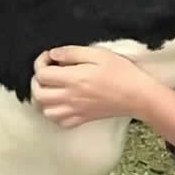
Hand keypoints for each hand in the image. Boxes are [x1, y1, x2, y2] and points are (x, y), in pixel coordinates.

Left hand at [31, 45, 156, 127]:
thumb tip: (53, 54)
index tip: (50, 57)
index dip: (40, 62)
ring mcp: (75, 111)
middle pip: (39, 94)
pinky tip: (61, 103)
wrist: (138, 96)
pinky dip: (55, 113)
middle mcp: (70, 97)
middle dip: (37, 81)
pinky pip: (59, 122)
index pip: (42, 74)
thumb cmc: (121, 73)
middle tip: (47, 72)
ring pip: (45, 110)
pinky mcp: (82, 119)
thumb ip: (72, 52)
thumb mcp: (98, 54)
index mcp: (73, 79)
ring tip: (52, 88)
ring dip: (43, 98)